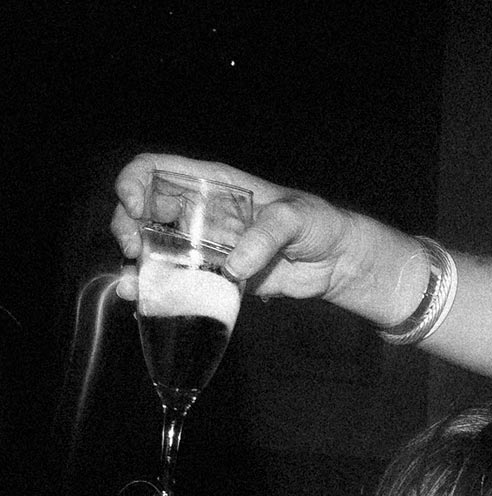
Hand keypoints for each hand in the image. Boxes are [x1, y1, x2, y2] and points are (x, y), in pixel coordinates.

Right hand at [112, 154, 369, 305]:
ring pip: (154, 249)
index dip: (135, 182)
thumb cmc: (318, 224)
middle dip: (127, 226)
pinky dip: (160, 290)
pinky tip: (146, 301)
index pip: (156, 169)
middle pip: (142, 210)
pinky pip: (179, 281)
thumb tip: (234, 265)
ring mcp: (203, 244)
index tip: (137, 206)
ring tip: (133, 285)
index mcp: (211, 184)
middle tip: (133, 249)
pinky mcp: (214, 276)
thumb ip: (266, 235)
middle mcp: (199, 211)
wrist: (335, 261)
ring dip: (137, 265)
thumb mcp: (296, 218)